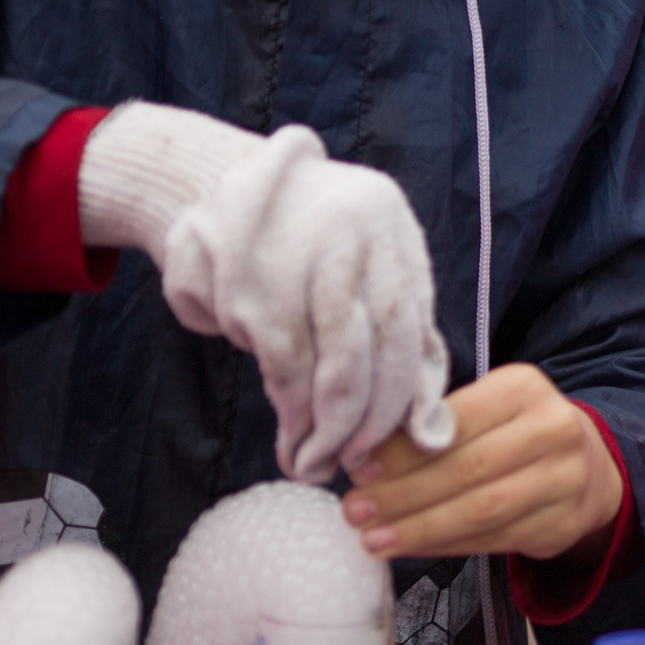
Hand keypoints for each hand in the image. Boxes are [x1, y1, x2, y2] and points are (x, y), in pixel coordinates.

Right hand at [78, 101, 453, 482]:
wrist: (208, 183)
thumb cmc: (308, 243)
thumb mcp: (368, 271)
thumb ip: (408, 340)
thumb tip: (436, 435)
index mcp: (388, 229)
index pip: (411, 323)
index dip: (410, 391)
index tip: (409, 441)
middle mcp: (347, 236)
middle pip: (371, 346)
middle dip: (366, 418)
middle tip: (355, 461)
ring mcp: (292, 255)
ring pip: (322, 360)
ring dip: (322, 424)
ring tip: (315, 460)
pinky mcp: (241, 281)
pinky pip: (278, 358)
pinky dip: (288, 404)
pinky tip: (291, 430)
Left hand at [342, 365, 623, 562]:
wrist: (588, 466)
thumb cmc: (514, 434)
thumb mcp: (483, 411)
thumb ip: (434, 429)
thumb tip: (365, 461)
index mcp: (524, 388)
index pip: (456, 422)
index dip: (404, 451)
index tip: (360, 471)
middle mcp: (554, 428)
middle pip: (468, 468)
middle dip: (404, 495)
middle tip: (357, 513)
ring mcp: (566, 478)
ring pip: (482, 510)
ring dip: (420, 529)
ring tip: (375, 539)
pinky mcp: (564, 523)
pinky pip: (495, 540)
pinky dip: (447, 547)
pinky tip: (415, 547)